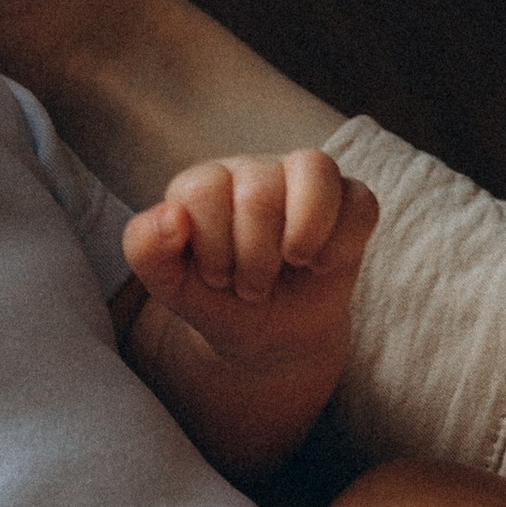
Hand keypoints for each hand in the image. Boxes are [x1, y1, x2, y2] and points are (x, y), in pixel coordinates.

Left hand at [122, 150, 377, 374]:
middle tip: (250, 285)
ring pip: (315, 169)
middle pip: (259, 189)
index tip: (216, 278)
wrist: (269, 337)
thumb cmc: (219, 302)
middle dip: (253, 257)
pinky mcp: (350, 202)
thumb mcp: (170, 288)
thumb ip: (146, 250)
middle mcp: (253, 171)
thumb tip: (171, 216)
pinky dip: (340, 243)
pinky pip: (359, 201)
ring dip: (299, 238)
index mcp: (203, 184)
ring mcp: (305, 181)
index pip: (203, 190)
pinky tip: (321, 265)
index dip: (211, 247)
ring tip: (290, 265)